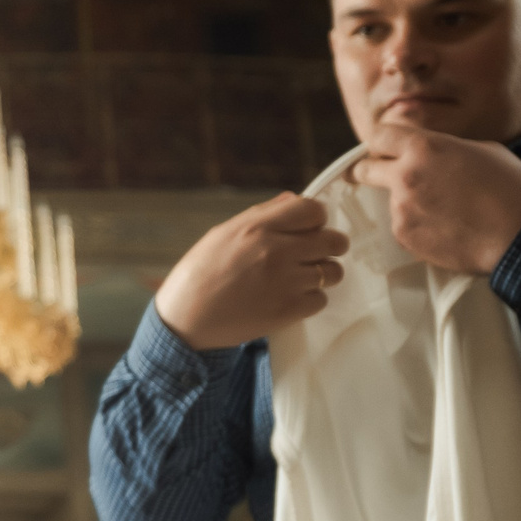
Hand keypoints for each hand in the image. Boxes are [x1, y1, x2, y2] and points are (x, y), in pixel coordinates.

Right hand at [153, 193, 349, 349]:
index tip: (307, 229)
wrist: (186, 319)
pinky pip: (321, 299)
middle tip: (313, 254)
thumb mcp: (223, 233)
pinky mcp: (288, 310)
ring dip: (322, 274)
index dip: (315, 219)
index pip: (314, 210)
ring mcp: (285, 282)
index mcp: (258, 227)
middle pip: (334, 241)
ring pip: (333, 272)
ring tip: (299, 278)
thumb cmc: (200, 273)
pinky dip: (309, 299)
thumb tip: (294, 200)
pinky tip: (288, 297)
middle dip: (328, 246)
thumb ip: (262, 215)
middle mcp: (276, 251)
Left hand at [350, 122, 520, 275]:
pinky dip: (418, 226)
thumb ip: (443, 147)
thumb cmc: (511, 188)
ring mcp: (402, 209)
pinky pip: (403, 226)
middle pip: (363, 169)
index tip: (381, 149)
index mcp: (424, 147)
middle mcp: (405, 176)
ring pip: (391, 201)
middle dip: (367, 171)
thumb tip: (427, 152)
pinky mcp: (405, 236)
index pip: (379, 135)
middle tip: (374, 175)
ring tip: (446, 211)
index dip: (381, 142)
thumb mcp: (481, 150)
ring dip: (408, 203)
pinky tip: (447, 227)